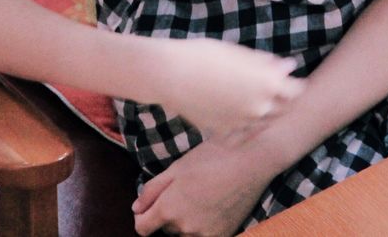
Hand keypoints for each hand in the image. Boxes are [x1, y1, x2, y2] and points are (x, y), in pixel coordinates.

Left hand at [132, 133, 278, 236]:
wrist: (251, 161)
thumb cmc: (213, 158)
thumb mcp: (176, 167)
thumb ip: (152, 190)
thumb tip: (136, 209)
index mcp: (169, 209)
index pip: (142, 229)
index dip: (144, 216)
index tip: (151, 206)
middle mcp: (185, 227)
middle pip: (166, 229)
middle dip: (169, 214)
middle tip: (186, 189)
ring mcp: (205, 234)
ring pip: (185, 233)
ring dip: (187, 221)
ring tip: (202, 195)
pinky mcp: (224, 235)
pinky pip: (203, 236)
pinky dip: (203, 225)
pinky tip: (213, 206)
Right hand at [154, 38, 304, 142]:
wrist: (172, 75)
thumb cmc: (206, 55)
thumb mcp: (240, 53)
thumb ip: (266, 63)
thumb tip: (287, 66)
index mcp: (268, 84)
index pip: (296, 91)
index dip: (294, 83)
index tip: (289, 78)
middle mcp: (260, 107)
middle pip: (283, 109)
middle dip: (282, 100)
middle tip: (274, 89)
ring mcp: (242, 123)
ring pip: (263, 123)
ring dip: (264, 113)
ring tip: (252, 100)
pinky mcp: (224, 132)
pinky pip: (241, 133)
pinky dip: (243, 126)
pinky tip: (236, 114)